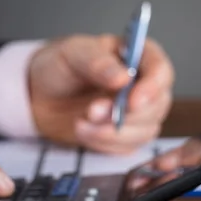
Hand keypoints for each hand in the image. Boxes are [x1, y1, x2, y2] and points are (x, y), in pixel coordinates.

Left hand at [28, 34, 174, 153]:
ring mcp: (138, 113)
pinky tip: (85, 131)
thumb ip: (97, 62)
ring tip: (81, 122)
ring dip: (111, 132)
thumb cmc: (60, 67)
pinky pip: (128, 147)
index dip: (152, 88)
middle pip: (157, 105)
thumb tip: (123, 77)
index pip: (161, 71)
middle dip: (125, 115)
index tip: (132, 101)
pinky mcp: (127, 135)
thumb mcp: (73, 53)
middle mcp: (143, 84)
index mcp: (138, 56)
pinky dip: (104, 143)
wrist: (40, 96)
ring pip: (145, 130)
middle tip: (92, 111)